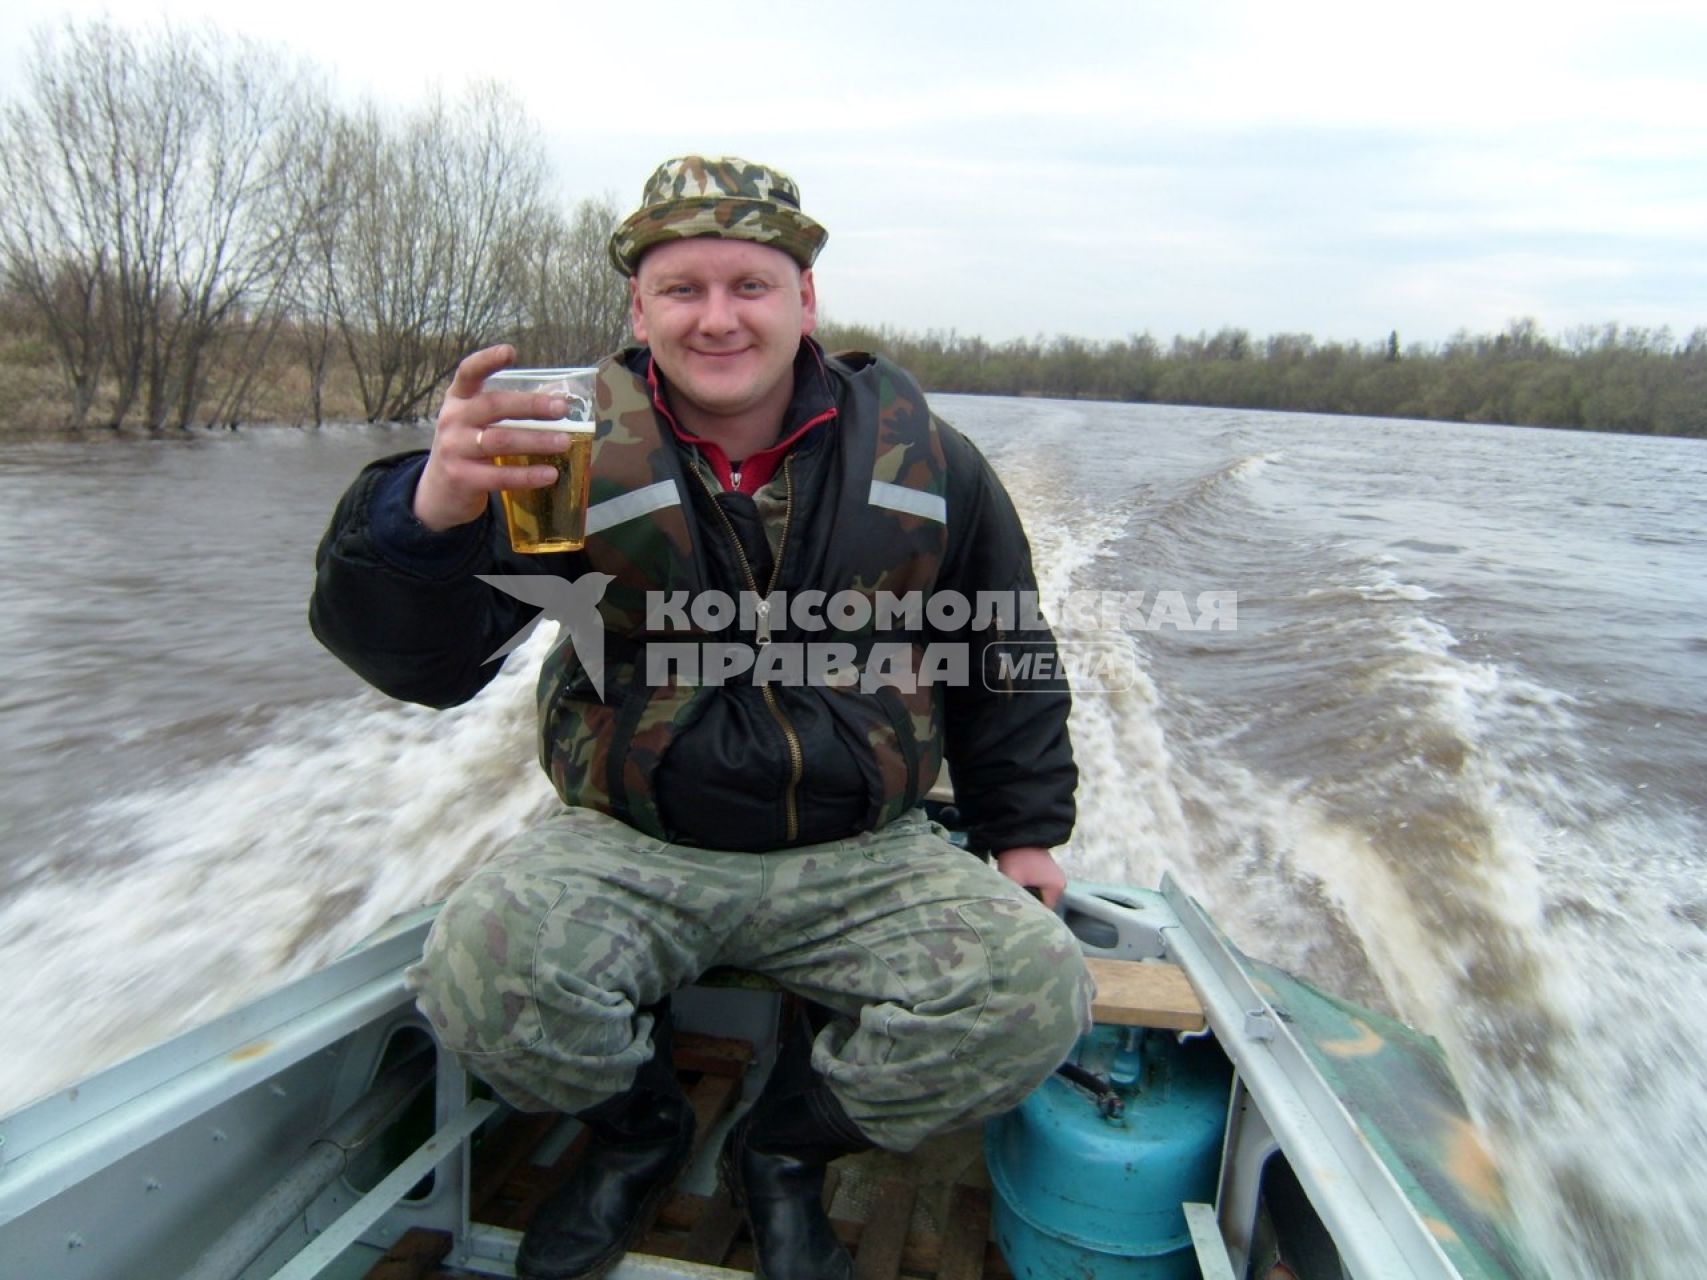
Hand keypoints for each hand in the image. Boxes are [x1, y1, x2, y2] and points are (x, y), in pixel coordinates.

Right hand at [412, 344, 575, 531]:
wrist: (439, 493)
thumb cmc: (469, 449)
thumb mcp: (477, 424)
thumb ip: (507, 412)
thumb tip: (557, 400)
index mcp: (458, 399)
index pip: (468, 372)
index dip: (487, 360)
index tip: (510, 352)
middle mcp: (452, 419)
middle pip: (493, 405)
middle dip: (531, 405)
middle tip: (562, 409)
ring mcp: (454, 449)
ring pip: (501, 441)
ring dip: (537, 440)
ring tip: (564, 442)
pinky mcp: (462, 478)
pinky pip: (500, 475)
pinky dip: (528, 475)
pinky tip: (550, 474)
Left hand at [995, 846, 1067, 909]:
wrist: (1018, 834)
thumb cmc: (1017, 857)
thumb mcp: (1012, 879)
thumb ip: (1013, 898)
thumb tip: (1009, 914)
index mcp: (1056, 888)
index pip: (1044, 913)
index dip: (1030, 915)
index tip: (1016, 915)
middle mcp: (1060, 885)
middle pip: (1043, 905)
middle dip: (1029, 906)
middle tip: (1014, 907)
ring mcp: (1055, 879)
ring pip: (1041, 897)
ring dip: (1029, 898)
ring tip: (1015, 897)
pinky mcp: (1048, 874)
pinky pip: (1040, 889)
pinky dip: (1030, 890)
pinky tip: (1019, 889)